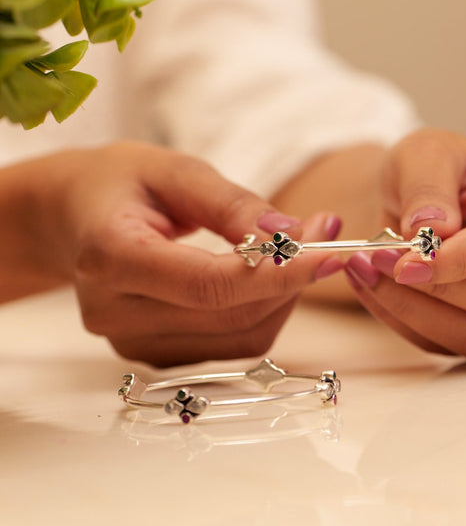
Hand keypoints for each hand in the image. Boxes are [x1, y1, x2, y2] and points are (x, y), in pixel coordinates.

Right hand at [37, 142, 341, 364]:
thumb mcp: (175, 170)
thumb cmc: (122, 183)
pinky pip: (229, 348)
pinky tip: (265, 278)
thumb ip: (232, 203)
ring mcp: (128, 343)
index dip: (277, 274)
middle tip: (323, 233)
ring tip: (295, 251)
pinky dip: (262, 314)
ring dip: (282, 299)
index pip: (207, 285)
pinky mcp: (150, 355)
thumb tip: (292, 237)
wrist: (74, 215)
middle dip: (291, 280)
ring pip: (238, 340)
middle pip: (229, 317)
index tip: (330, 250)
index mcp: (110, 256)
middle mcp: (112, 312)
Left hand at [344, 129, 465, 359]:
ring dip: (411, 308)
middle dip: (439, 289)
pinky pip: (444, 344)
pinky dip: (399, 318)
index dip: (465, 256)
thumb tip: (433, 230)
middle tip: (378, 261)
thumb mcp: (425, 154)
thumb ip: (429, 186)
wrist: (413, 201)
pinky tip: (370, 284)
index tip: (409, 260)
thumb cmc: (430, 170)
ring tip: (363, 268)